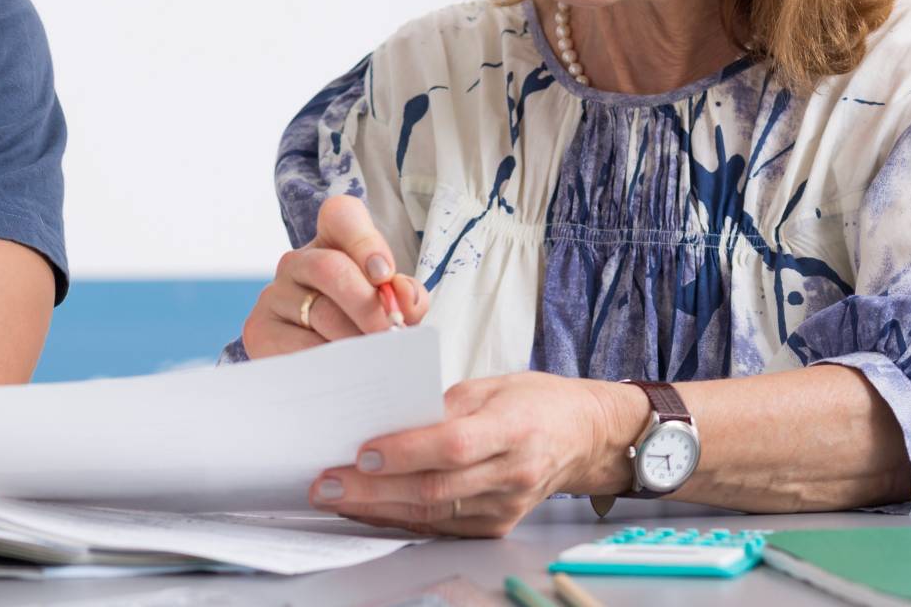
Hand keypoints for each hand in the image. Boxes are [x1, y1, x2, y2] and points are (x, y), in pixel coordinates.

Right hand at [241, 195, 428, 358]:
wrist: (318, 359)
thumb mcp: (389, 302)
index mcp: (332, 240)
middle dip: (367, 305)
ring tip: (377, 361)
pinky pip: (298, 348)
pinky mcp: (260, 330)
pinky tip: (347, 373)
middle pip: (331, 269)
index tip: (384, 275)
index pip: (341, 216)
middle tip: (391, 335)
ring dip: (355, 341)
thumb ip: (405, 295)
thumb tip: (404, 296)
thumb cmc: (362, 322)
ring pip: (320, 314)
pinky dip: (329, 364)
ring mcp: (274, 295)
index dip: (364, 242)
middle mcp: (297, 261)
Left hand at [307, 372, 641, 536]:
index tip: (362, 452)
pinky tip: (367, 508)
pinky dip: (399, 517)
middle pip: (435, 489)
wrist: (583, 437)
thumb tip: (386, 420)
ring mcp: (505, 506)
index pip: (453, 445)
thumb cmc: (535, 402)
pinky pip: (440, 525)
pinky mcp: (496, 525)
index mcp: (514, 428)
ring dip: (376, 508)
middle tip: (326, 482)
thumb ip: (441, 404)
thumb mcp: (491, 385)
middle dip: (372, 489)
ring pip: (432, 513)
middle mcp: (512, 473)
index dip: (406, 451)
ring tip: (333, 496)